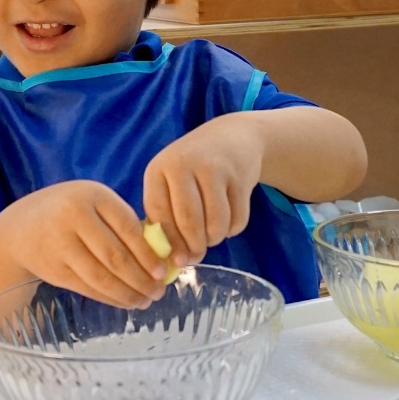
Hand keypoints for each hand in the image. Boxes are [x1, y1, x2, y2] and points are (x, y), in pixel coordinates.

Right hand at [0, 180, 169, 308]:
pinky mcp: (54, 269)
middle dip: (141, 279)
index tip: (164, 272)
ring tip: (145, 300)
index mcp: (92, 196)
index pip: (128, 228)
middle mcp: (74, 217)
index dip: (149, 254)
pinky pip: (88, 288)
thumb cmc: (70, 212)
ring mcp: (61, 244)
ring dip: (127, 293)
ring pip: (102, 277)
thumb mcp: (94, 202)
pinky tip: (125, 302)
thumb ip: (122, 221)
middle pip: (116, 256)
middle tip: (158, 292)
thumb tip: (161, 257)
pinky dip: (110, 298)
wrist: (20, 227)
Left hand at [143, 115, 262, 265]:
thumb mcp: (170, 182)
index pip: (159, 213)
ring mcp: (214, 168)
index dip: (168, 242)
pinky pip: (238, 219)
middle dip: (194, 247)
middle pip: (188, 221)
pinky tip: (227, 220)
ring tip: (211, 235)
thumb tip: (168, 261)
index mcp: (159, 169)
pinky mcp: (240, 176)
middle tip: (196, 257)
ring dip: (215, 239)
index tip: (175, 262)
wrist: (232, 137)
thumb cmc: (192, 169)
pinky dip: (233, 229)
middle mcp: (184, 164)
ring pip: (216, 224)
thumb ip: (165, 214)